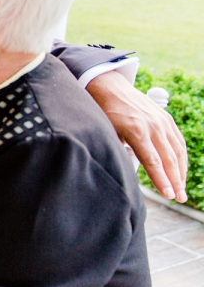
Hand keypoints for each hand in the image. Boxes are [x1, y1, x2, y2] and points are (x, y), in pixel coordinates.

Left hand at [87, 71, 187, 201]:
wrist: (110, 88)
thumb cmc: (104, 113)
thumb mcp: (107, 133)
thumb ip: (118, 151)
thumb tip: (125, 172)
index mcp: (136, 130)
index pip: (153, 161)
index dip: (161, 180)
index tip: (168, 195)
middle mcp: (153, 126)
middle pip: (168, 159)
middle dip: (175, 181)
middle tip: (179, 198)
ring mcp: (162, 121)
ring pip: (177, 151)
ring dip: (180, 172)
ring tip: (181, 189)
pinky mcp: (166, 119)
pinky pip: (178, 142)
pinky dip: (181, 158)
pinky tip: (180, 170)